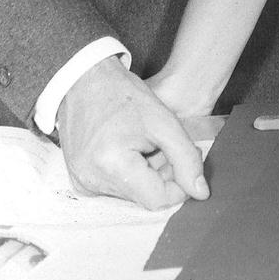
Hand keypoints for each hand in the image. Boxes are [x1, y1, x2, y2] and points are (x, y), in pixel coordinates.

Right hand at [56, 55, 209, 209]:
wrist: (85, 80)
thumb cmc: (124, 95)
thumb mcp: (164, 122)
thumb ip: (186, 158)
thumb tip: (200, 193)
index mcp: (111, 166)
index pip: (157, 199)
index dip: (179, 185)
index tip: (184, 161)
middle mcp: (91, 181)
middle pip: (143, 196)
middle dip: (162, 175)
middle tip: (165, 144)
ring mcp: (82, 183)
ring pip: (131, 193)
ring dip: (146, 173)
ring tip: (146, 142)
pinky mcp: (78, 180)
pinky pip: (114, 186)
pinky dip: (129, 172)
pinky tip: (130, 147)